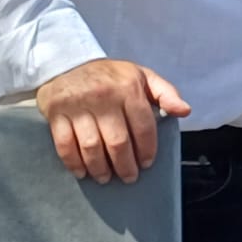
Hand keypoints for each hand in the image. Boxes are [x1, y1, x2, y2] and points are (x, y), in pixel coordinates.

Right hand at [35, 59, 190, 184]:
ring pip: (92, 146)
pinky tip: (82, 172)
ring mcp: (78, 106)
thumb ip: (166, 93)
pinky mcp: (56, 114)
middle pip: (118, 141)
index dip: (147, 149)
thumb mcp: (142, 76)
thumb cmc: (110, 76)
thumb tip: (185, 111)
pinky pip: (65, 144)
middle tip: (129, 177)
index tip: (147, 163)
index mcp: (129, 88)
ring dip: (100, 167)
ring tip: (106, 178)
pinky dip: (74, 163)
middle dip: (125, 164)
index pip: (143, 125)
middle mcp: (104, 97)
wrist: (68, 63)